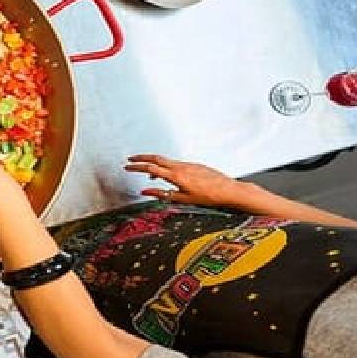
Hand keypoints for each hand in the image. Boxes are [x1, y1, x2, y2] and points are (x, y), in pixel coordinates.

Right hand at [125, 155, 260, 207]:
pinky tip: (168, 175)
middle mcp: (181, 167)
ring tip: (147, 172)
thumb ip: (162, 194)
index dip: (137, 167)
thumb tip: (145, 192)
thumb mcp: (183, 199)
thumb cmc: (208, 197)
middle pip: (156, 158)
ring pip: (166, 161)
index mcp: (176, 176)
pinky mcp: (195, 165)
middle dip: (141, 158)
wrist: (229, 190)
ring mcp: (188, 164)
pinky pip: (176, 163)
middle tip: (130, 159)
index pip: (151, 169)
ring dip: (154, 163)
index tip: (127, 166)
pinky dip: (167, 167)